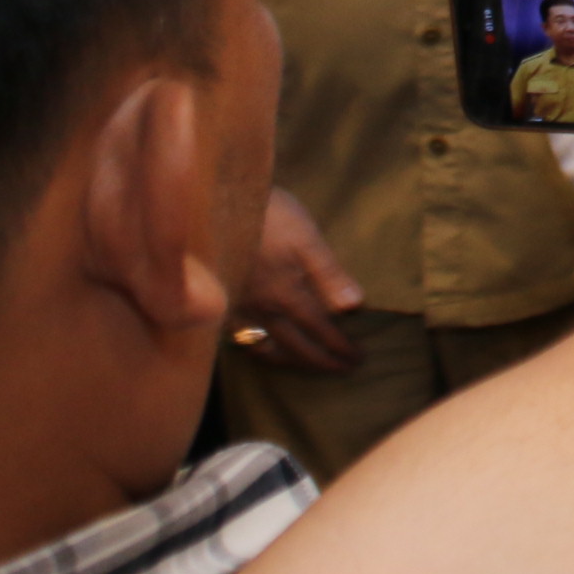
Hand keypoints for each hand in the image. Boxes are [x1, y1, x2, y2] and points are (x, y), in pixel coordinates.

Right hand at [237, 187, 363, 371]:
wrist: (215, 204)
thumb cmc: (267, 214)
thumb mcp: (305, 236)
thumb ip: (328, 273)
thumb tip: (354, 306)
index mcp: (287, 295)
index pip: (320, 331)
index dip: (340, 347)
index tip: (357, 359)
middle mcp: (263, 309)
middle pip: (296, 347)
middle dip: (322, 361)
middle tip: (343, 369)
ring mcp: (239, 308)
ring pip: (267, 348)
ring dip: (290, 360)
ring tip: (305, 365)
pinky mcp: (221, 301)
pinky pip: (240, 337)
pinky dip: (257, 347)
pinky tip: (261, 345)